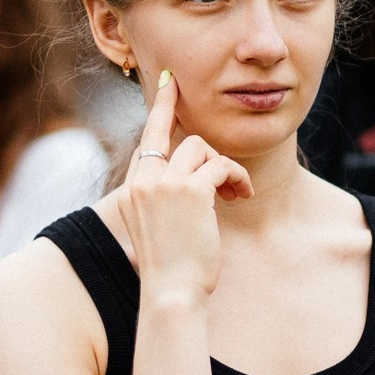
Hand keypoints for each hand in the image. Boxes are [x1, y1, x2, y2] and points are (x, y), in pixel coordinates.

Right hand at [116, 71, 250, 304]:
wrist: (171, 292)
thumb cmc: (170, 268)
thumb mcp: (157, 227)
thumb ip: (164, 197)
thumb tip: (196, 176)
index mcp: (132, 189)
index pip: (148, 138)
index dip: (162, 109)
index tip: (170, 82)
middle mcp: (143, 181)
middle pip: (181, 139)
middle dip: (210, 156)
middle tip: (228, 181)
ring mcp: (164, 184)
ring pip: (201, 147)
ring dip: (225, 169)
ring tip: (234, 195)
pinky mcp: (191, 191)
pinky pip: (222, 165)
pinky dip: (237, 178)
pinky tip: (242, 195)